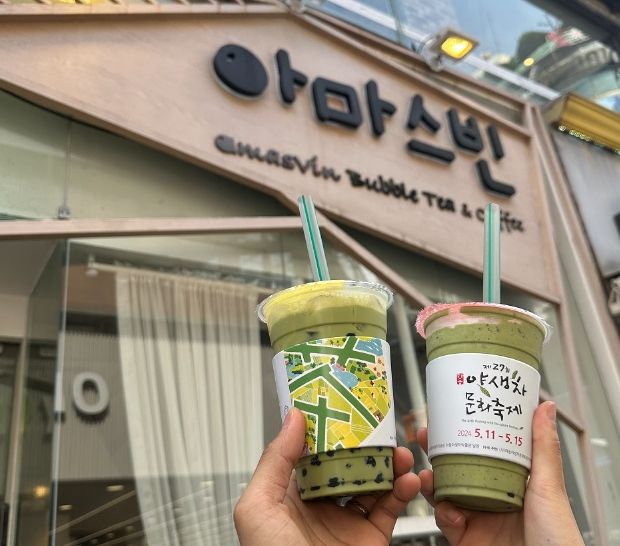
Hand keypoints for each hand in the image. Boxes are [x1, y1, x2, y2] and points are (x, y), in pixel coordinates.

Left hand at [234, 408, 420, 545]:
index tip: (345, 403)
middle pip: (349, 462)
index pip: (314, 450)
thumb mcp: (257, 507)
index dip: (330, 427)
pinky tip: (410, 479)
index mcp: (292, 493)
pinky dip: (405, 492)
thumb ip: (274, 460)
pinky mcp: (370, 539)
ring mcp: (347, 521)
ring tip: (402, 452)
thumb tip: (292, 417)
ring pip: (374, 483)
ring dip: (391, 464)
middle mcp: (321, 504)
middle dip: (367, 444)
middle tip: (383, 425)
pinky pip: (392, 510)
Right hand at [417, 401, 583, 545]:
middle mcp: (492, 497)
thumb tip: (545, 408)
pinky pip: (444, 522)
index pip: (482, 450)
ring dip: (430, 482)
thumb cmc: (558, 538)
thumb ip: (543, 448)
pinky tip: (450, 512)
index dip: (462, 432)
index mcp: (511, 482)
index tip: (448, 416)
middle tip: (424, 436)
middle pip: (456, 469)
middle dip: (436, 452)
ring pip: (444, 493)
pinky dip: (442, 514)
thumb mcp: (549, 486)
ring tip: (426, 476)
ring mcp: (478, 518)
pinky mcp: (466, 539)